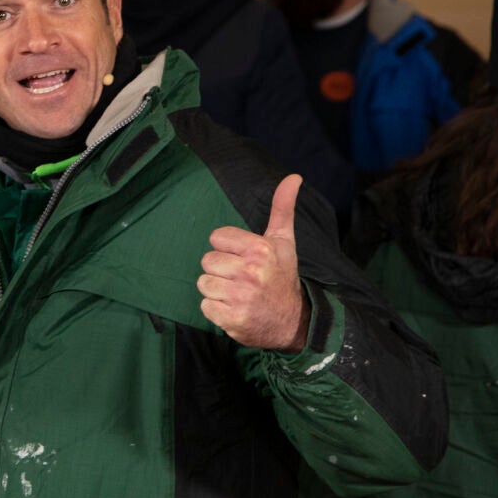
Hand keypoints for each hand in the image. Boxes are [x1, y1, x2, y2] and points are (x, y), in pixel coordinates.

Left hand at [199, 174, 309, 351]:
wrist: (293, 321)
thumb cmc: (282, 276)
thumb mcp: (284, 241)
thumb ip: (282, 208)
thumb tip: (293, 177)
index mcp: (260, 249)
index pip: (217, 238)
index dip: (228, 248)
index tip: (244, 258)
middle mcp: (250, 272)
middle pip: (207, 261)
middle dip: (221, 269)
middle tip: (241, 278)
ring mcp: (240, 297)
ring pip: (203, 283)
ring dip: (217, 290)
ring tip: (237, 293)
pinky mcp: (232, 319)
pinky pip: (205, 306)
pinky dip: (216, 310)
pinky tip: (234, 308)